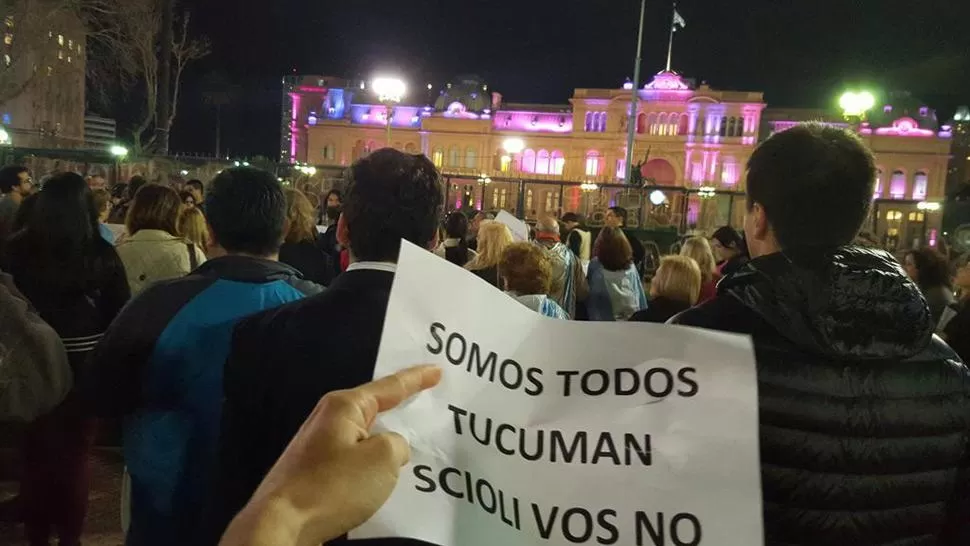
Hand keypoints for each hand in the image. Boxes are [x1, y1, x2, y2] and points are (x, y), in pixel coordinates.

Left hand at [221, 365, 441, 545]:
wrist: (281, 523)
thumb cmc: (333, 485)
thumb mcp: (382, 459)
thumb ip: (397, 445)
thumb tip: (391, 448)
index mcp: (344, 407)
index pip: (389, 387)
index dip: (416, 379)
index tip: (437, 371)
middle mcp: (328, 420)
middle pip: (373, 409)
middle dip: (399, 408)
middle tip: (425, 402)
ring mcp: (318, 448)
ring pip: (363, 437)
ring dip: (385, 442)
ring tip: (410, 444)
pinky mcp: (314, 473)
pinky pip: (353, 460)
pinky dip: (370, 465)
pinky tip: (381, 477)